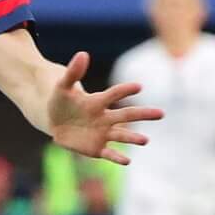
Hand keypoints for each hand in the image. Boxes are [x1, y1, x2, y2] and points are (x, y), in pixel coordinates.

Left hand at [44, 51, 160, 164]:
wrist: (53, 120)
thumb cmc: (61, 101)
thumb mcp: (63, 86)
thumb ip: (73, 72)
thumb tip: (83, 54)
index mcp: (98, 101)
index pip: (114, 94)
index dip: (125, 90)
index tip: (139, 87)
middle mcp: (105, 117)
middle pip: (126, 115)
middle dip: (143, 114)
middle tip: (161, 113)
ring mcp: (102, 133)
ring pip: (121, 135)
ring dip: (133, 138)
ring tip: (145, 140)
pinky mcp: (96, 148)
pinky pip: (109, 153)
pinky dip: (117, 157)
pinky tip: (127, 161)